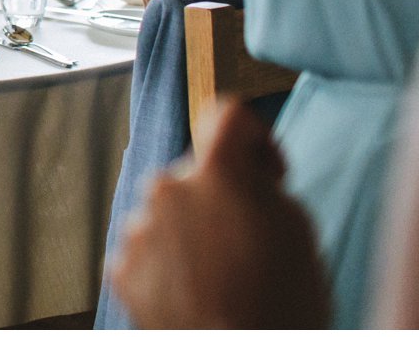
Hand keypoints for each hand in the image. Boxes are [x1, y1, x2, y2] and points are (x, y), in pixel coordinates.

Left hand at [110, 100, 329, 328]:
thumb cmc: (286, 303)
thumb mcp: (297, 227)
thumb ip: (262, 182)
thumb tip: (243, 172)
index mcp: (216, 173)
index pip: (227, 114)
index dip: (253, 136)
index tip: (267, 172)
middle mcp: (167, 189)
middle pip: (195, 175)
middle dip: (221, 199)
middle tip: (249, 246)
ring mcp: (139, 230)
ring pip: (169, 215)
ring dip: (192, 235)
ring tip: (223, 281)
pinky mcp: (121, 269)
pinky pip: (147, 252)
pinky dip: (168, 267)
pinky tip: (197, 296)